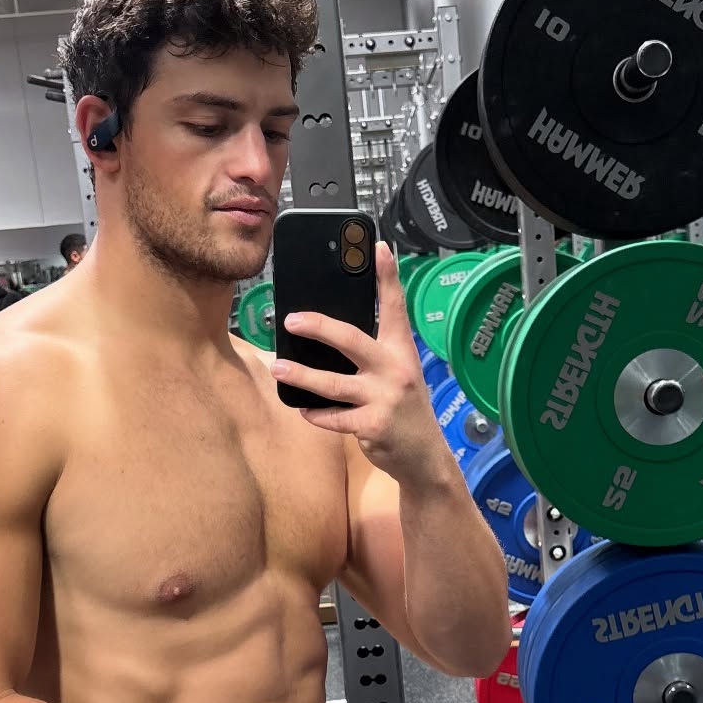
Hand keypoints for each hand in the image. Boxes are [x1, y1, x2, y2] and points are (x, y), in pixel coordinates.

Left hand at [271, 243, 447, 480]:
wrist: (424, 456)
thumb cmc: (404, 409)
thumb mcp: (400, 374)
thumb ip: (375, 353)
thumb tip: (332, 332)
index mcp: (401, 351)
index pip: (395, 307)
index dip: (387, 276)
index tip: (377, 246)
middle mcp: (395, 369)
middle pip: (351, 339)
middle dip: (319, 327)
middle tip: (292, 319)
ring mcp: (384, 398)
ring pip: (332, 383)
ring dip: (301, 376)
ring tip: (278, 368)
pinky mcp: (372, 425)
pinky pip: (333, 417)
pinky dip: (316, 414)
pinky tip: (304, 411)